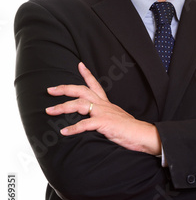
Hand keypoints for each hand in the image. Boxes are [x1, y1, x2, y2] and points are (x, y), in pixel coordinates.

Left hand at [46, 62, 160, 155]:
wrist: (141, 134)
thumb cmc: (129, 129)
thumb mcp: (115, 118)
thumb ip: (104, 116)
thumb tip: (95, 120)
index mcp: (106, 103)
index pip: (95, 84)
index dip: (87, 74)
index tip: (80, 65)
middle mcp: (103, 104)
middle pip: (81, 91)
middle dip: (64, 89)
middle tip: (50, 90)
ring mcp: (103, 112)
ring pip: (79, 104)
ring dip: (62, 107)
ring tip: (49, 110)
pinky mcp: (104, 123)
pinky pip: (85, 124)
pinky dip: (73, 128)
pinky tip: (64, 132)